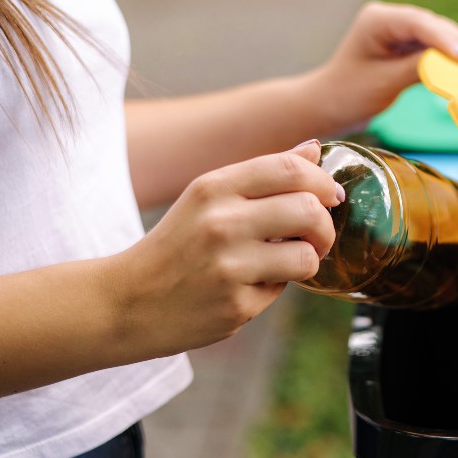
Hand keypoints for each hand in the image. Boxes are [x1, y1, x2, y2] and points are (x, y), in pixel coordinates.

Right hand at [106, 140, 341, 356]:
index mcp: (213, 188)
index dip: (322, 181)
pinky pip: (282, 291)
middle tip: (317, 236)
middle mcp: (221, 223)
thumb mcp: (207, 199)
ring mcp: (229, 267)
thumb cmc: (176, 246)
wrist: (126, 302)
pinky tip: (248, 286)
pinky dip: (274, 287)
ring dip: (308, 259)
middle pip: (309, 209)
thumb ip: (262, 176)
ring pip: (306, 256)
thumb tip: (313, 150)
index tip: (331, 195)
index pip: (289, 169)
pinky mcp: (236, 306)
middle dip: (325, 225)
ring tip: (288, 261)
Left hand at [315, 1, 457, 131]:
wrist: (329, 105)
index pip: (419, 24)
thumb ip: (417, 68)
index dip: (447, 40)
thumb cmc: (348, 94)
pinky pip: (438, 44)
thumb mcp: (383, 83)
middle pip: (435, 28)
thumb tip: (454, 62)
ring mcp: (401, 29)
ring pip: (440, 36)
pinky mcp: (408, 43)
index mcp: (377, 19)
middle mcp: (390, 18)